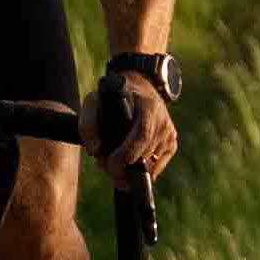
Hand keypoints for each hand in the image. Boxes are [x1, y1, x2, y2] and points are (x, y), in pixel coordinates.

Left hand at [98, 56, 178, 176]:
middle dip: (123, 167)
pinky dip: (141, 170)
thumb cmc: (113, 97)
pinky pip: (155, 168)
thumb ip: (88, 125)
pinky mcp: (172, 144)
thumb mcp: (95, 101)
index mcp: (148, 106)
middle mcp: (163, 120)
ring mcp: (169, 133)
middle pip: (144, 155)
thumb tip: (96, 151)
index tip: (110, 164)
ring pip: (150, 165)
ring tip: (113, 160)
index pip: (142, 135)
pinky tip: (128, 161)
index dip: (127, 153)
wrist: (139, 88)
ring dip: (130, 170)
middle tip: (104, 165)